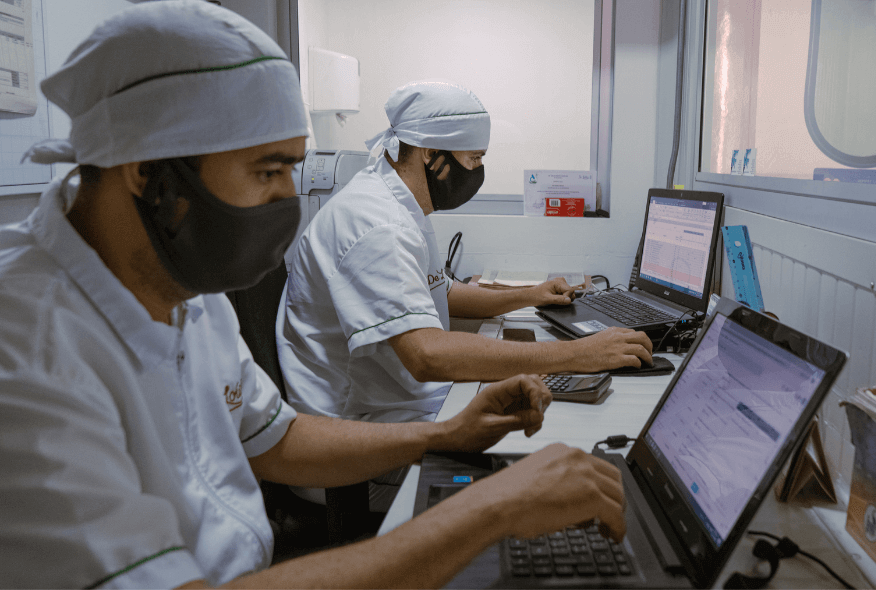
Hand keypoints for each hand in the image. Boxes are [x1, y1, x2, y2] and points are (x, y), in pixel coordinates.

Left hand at [439, 375, 551, 450]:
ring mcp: (510, 402)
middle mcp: (505, 393)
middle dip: (541, 401)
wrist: (456, 439)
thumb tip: (538, 416)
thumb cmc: (466, 431)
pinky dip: (535, 420)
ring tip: (530, 428)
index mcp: (497, 391)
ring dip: (539, 412)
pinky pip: (531, 410)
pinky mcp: (513, 412)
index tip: (537, 409)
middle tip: (537, 418)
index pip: (524, 380)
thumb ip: (516, 421)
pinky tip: (528, 430)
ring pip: (535, 398)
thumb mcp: (491, 428)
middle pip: (534, 385)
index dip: (535, 392)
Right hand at [474, 443, 625, 541]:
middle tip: (609, 515)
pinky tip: (613, 535)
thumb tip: (569, 500)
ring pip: (618, 495)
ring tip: (608, 529)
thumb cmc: (508, 496)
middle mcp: (577, 458)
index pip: (595, 466)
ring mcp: (586, 475)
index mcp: (562, 451)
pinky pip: (616, 514)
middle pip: (613, 477)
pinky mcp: (592, 496)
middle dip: (614, 498)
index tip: (601, 499)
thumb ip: (558, 482)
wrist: (499, 503)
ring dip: (616, 514)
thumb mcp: (536, 478)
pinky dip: (618, 527)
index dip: (602, 486)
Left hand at [527, 278, 577, 306]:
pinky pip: (565, 293)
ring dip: (563, 298)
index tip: (561, 302)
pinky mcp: (558, 288)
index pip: (570, 290)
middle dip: (565, 298)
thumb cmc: (536, 296)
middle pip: (570, 291)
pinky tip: (555, 298)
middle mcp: (559, 281)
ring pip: (568, 293)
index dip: (567, 298)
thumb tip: (569, 300)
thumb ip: (559, 300)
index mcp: (557, 282)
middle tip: (556, 301)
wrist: (530, 296)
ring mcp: (559, 284)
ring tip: (554, 299)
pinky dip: (561, 298)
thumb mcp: (547, 299)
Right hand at [573, 327, 652, 371]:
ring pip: (641, 348)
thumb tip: (621, 342)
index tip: (644, 346)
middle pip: (642, 337)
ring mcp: (618, 348)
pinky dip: (639, 363)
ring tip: (648, 361)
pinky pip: (634, 360)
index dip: (642, 340)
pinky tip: (638, 366)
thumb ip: (612, 338)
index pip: (634, 332)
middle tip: (650, 352)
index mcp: (614, 331)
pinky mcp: (616, 359)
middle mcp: (618, 337)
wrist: (574, 353)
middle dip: (650, 345)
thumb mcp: (600, 336)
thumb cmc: (584, 348)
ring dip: (648, 356)